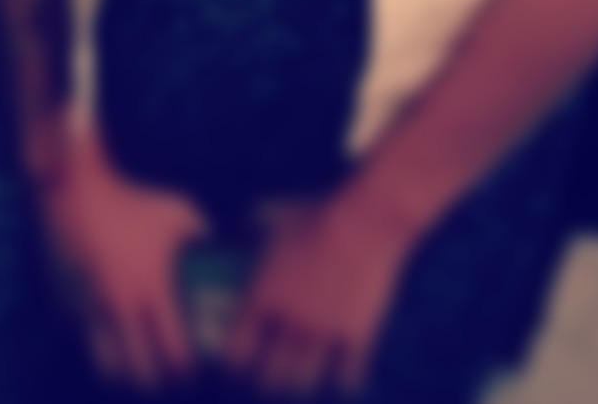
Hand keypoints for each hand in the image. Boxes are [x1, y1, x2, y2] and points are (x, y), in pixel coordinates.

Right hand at [33, 123, 209, 389]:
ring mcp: (92, 309)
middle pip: (140, 371)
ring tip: (129, 374)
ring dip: (121, 374)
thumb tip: (214, 240)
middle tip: (159, 380)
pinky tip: (103, 346)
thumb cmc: (131, 201)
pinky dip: (94, 349)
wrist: (76, 192)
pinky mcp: (67, 304)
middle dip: (152, 381)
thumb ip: (198, 230)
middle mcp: (123, 308)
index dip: (183, 370)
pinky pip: (82, 341)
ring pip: (107, 366)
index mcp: (153, 290)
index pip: (173, 352)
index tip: (187, 372)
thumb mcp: (174, 209)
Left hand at [219, 183, 418, 396]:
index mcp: (262, 296)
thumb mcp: (276, 223)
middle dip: (268, 380)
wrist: (362, 221)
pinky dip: (342, 378)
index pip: (237, 350)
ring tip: (301, 381)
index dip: (235, 361)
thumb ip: (257, 236)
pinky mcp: (355, 338)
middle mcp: (288, 321)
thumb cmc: (316, 214)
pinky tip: (341, 376)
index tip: (238, 363)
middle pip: (270, 376)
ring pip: (304, 382)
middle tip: (270, 377)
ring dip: (301, 383)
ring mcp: (322, 333)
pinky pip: (345, 377)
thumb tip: (244, 232)